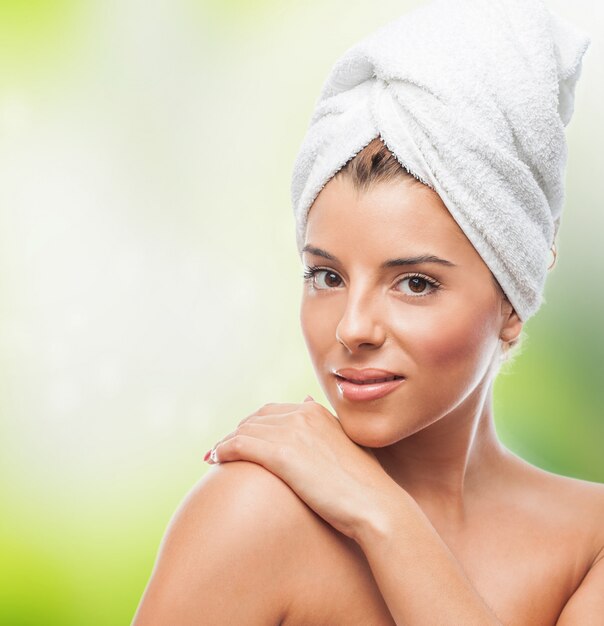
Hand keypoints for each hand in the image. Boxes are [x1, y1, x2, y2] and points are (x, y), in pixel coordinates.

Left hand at [203, 397, 399, 540]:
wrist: (375, 505)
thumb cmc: (364, 485)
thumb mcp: (346, 444)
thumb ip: (324, 426)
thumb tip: (306, 399)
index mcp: (316, 412)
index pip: (273, 411)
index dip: (255, 425)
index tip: (244, 439)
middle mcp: (302, 414)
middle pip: (256, 419)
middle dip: (238, 432)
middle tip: (224, 448)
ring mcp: (292, 432)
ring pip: (244, 430)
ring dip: (225, 442)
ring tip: (214, 455)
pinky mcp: (281, 454)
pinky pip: (240, 445)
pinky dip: (223, 450)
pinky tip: (214, 460)